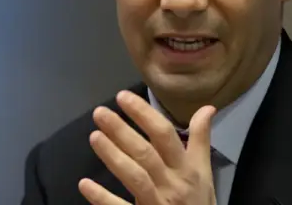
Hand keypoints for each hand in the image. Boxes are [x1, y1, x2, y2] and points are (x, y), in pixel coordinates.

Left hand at [78, 90, 216, 204]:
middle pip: (145, 153)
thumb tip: (207, 107)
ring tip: (94, 136)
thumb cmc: (198, 202)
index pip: (165, 135)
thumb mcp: (204, 172)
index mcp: (186, 169)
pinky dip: (102, 198)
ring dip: (113, 156)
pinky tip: (85, 184)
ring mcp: (157, 204)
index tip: (123, 97)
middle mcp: (172, 184)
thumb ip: (201, 140)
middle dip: (122, 131)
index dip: (144, 114)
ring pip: (135, 177)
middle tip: (100, 112)